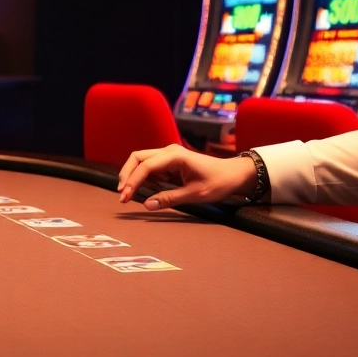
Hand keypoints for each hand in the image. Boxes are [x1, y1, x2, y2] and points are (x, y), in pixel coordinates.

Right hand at [116, 144, 257, 209]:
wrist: (234, 174)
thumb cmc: (219, 183)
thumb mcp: (195, 195)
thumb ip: (170, 199)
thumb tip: (146, 205)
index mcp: (175, 156)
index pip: (145, 166)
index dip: (132, 182)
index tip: (124, 198)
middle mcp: (169, 151)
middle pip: (137, 158)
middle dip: (126, 175)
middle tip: (122, 195)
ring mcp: (169, 154)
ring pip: (141, 161)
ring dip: (134, 176)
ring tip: (132, 195)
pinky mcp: (170, 160)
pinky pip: (150, 166)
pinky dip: (144, 177)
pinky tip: (148, 189)